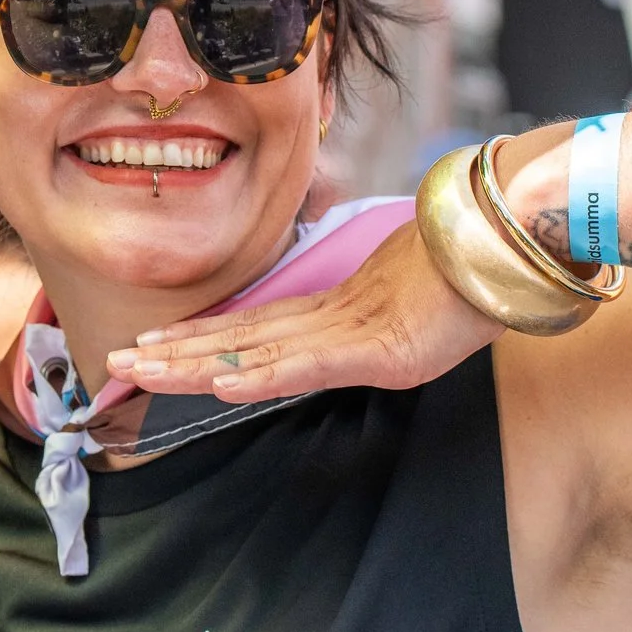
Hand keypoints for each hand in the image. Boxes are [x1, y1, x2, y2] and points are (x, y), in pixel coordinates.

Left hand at [106, 222, 498, 401]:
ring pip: (255, 352)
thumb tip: (366, 333)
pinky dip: (261, 376)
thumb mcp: (414, 311)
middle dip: (175, 353)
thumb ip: (378, 327)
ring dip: (193, 365)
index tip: (150, 345)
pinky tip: (220, 384)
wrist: (516, 247)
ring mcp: (352, 334)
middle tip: (115, 363)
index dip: (199, 340)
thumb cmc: (474, 275)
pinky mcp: (378, 349)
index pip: (253, 332)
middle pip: (239, 340)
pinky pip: (307, 366)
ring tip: (140, 368)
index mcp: (337, 314)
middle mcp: (331, 322)